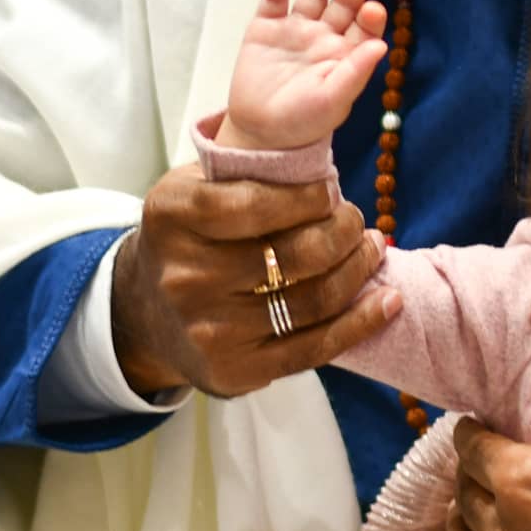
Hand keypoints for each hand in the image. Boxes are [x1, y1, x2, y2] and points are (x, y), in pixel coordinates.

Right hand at [110, 165, 394, 397]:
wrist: (143, 315)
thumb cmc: (187, 237)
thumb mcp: (194, 186)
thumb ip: (245, 169)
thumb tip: (321, 158)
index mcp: (174, 217)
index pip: (257, 204)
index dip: (309, 198)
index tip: (331, 192)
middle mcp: (186, 277)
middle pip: (295, 255)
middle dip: (343, 232)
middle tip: (357, 221)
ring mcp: (209, 330)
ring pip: (313, 301)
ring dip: (358, 271)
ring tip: (371, 249)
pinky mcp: (234, 371)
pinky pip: (313, 348)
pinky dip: (360, 323)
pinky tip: (386, 300)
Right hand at [222, 0, 389, 151]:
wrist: (259, 133)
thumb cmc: (303, 122)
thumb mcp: (333, 101)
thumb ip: (355, 73)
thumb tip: (381, 46)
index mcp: (345, 54)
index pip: (364, 28)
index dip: (370, 16)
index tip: (373, 8)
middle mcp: (324, 36)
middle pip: (342, 3)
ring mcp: (295, 29)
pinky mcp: (265, 28)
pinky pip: (273, 0)